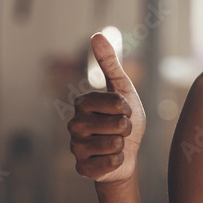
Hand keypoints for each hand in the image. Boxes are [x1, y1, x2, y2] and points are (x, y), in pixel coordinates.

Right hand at [68, 33, 146, 183]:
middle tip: (119, 130)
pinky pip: (111, 163)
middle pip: (119, 124)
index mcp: (82, 102)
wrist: (126, 154)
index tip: (123, 111)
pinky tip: (111, 159)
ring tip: (115, 144)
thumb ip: (109, 63)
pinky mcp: (82, 168)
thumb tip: (96, 34)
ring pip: (116, 144)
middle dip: (127, 128)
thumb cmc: (124, 119)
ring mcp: (75, 147)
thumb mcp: (122, 89)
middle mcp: (74, 124)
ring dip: (124, 145)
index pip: (118, 102)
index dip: (128, 108)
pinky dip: (119, 161)